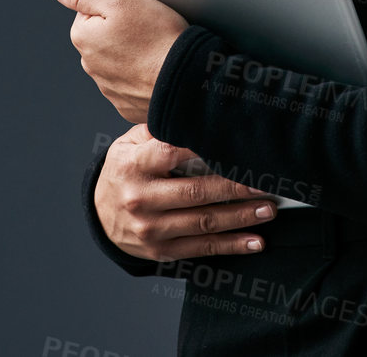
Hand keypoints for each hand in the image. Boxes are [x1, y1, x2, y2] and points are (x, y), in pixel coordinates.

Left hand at [48, 0, 188, 123]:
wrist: (186, 81)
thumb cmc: (157, 39)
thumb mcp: (119, 1)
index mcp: (83, 37)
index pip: (91, 10)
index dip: (115, 5)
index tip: (134, 10)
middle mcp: (91, 65)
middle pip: (104, 35)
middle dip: (123, 29)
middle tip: (148, 27)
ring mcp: (109, 87)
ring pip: (119, 59)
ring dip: (133, 53)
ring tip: (156, 47)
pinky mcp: (128, 103)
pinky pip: (132, 82)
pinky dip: (143, 74)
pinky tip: (157, 66)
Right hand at [95, 124, 276, 261]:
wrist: (99, 215)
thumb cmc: (125, 171)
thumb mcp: (129, 145)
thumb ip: (159, 131)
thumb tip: (197, 116)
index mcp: (133, 165)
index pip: (170, 153)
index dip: (202, 148)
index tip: (235, 146)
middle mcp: (141, 199)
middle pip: (195, 192)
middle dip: (236, 188)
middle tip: (266, 183)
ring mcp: (150, 229)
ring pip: (203, 223)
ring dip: (240, 218)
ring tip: (268, 210)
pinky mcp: (161, 251)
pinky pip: (201, 249)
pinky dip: (231, 245)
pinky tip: (254, 241)